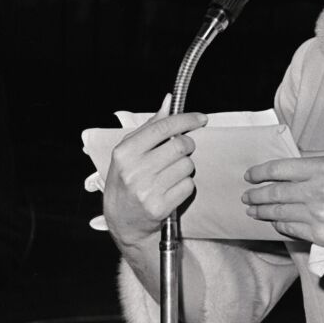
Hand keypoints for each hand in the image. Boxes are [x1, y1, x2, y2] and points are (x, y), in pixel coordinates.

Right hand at [103, 104, 206, 246]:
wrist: (123, 221)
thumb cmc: (127, 181)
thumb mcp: (129, 152)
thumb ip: (150, 126)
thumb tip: (169, 101)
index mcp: (124, 152)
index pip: (163, 128)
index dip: (186, 120)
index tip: (201, 118)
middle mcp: (134, 170)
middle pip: (181, 146)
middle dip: (188, 146)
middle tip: (183, 151)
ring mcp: (146, 190)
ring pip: (188, 166)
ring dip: (186, 168)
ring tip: (171, 174)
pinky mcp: (160, 207)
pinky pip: (189, 186)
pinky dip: (186, 185)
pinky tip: (172, 189)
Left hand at [243, 150, 323, 249]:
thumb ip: (316, 155)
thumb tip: (289, 154)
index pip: (279, 168)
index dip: (259, 172)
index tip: (250, 176)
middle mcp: (319, 190)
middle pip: (274, 193)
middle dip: (255, 195)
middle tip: (246, 196)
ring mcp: (319, 214)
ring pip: (278, 213)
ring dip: (261, 212)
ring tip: (252, 210)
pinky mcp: (320, 235)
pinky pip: (289, 229)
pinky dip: (278, 225)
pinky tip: (274, 222)